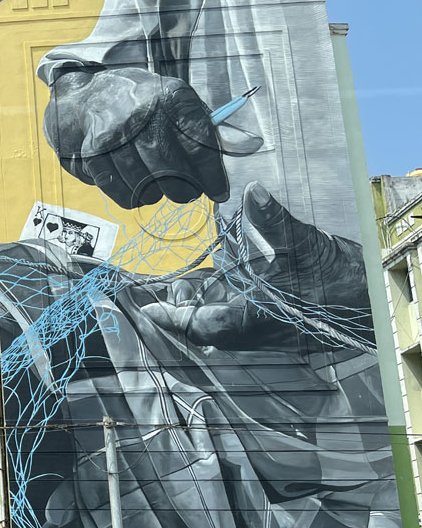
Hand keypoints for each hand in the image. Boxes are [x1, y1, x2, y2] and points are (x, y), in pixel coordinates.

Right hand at [44, 67, 228, 208]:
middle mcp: (142, 114)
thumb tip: (251, 145)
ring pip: (144, 183)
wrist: (90, 96)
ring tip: (161, 190)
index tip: (220, 192)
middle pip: (171, 168)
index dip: (212, 174)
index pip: (200, 142)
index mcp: (171, 97)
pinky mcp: (92, 154)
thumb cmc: (142, 104)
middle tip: (188, 194)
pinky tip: (138, 190)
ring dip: (157, 194)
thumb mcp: (178, 104)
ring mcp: (114, 135)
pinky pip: (118, 190)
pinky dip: (131, 197)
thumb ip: (211, 128)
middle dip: (185, 189)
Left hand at [136, 182, 368, 350]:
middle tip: (177, 285)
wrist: (378, 301)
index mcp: (254, 319)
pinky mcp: (277, 329)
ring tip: (195, 283)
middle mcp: (256, 332)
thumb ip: (274, 221)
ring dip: (206, 305)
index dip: (172, 316)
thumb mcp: (305, 244)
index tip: (149, 309)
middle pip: (205, 328)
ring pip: (222, 326)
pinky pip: (241, 323)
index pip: (200, 325)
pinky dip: (227, 305)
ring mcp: (267, 333)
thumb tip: (255, 193)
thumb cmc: (342, 278)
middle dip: (186, 307)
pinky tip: (229, 283)